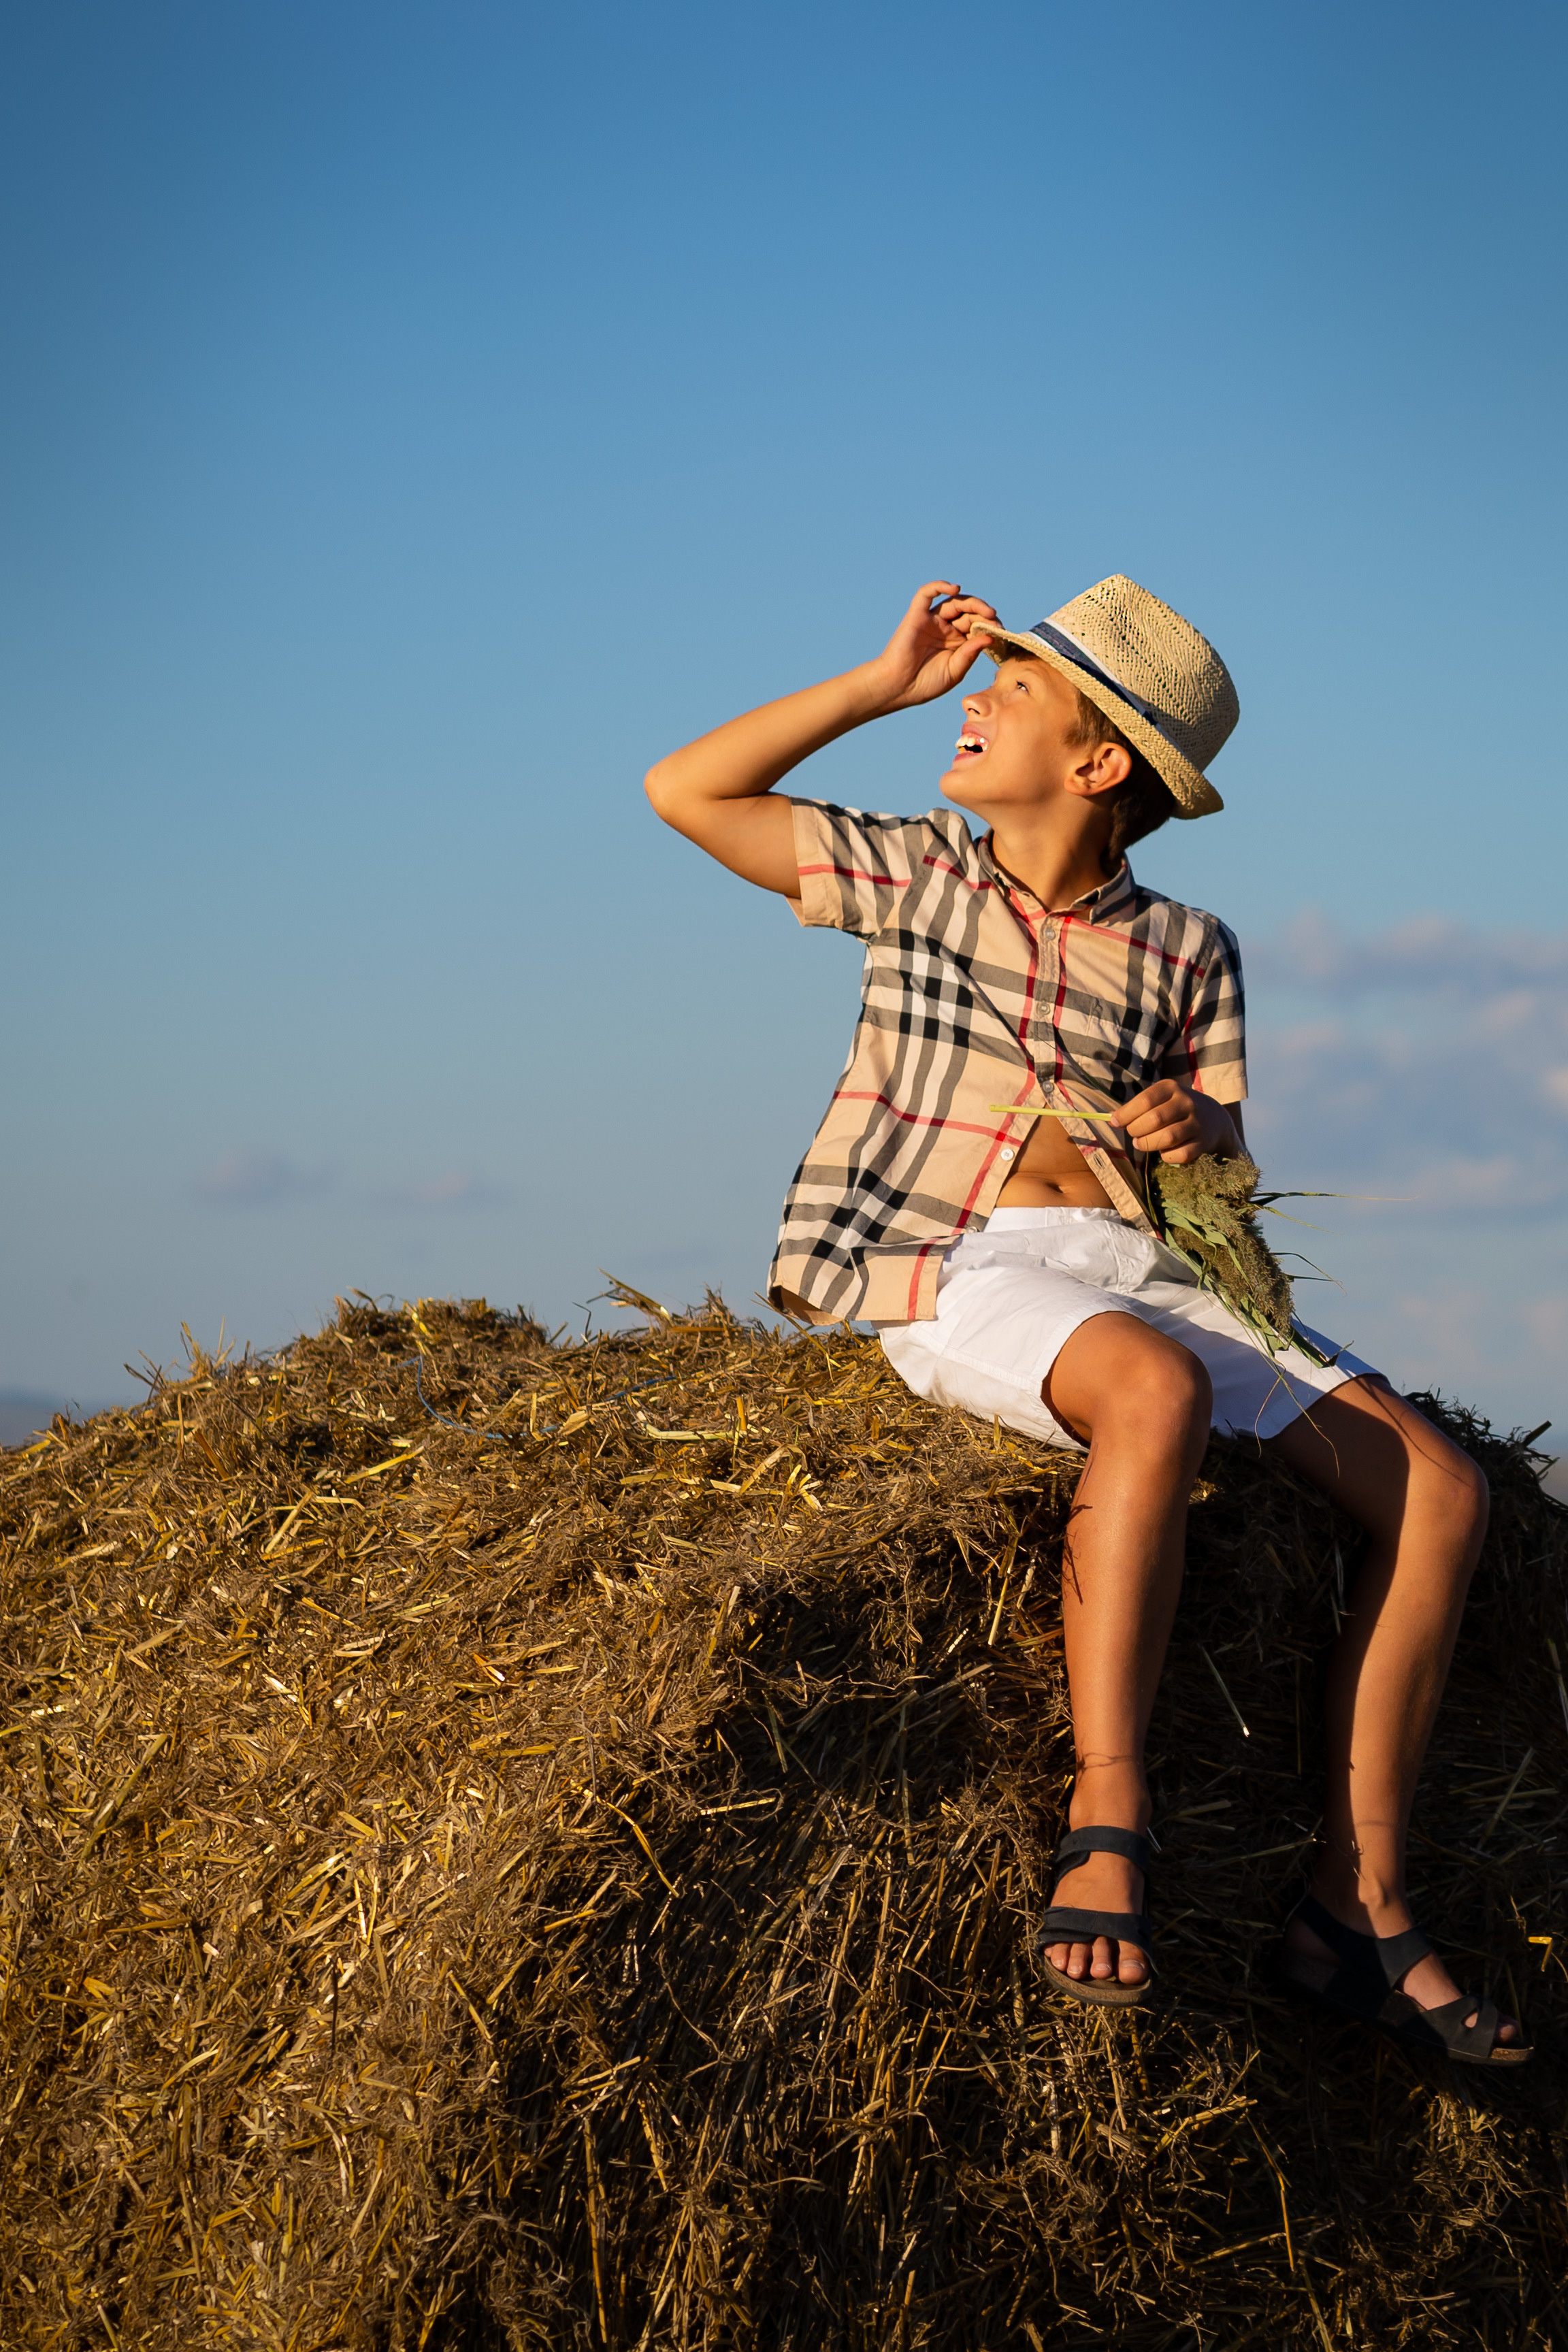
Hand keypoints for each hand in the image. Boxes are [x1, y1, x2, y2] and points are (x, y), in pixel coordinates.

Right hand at [864, 581, 998, 713]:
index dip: (990, 625)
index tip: (1001, 631)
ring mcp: (932, 620)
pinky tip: (955, 588)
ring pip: (955, 602)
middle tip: (995, 621)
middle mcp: (946, 628)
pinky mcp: (917, 615)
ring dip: (973, 603)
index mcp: (957, 642)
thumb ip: (970, 654)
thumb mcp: (955, 671)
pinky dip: (940, 586)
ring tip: (986, 611)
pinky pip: (927, 593)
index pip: (977, 626)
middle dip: (984, 614)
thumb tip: (989, 637)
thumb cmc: (925, 684)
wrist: (898, 688)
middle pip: (969, 612)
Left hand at [1109, 1081, 1240, 1165]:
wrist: (1214, 1118)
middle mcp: (1187, 1102)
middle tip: (1133, 1135)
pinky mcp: (1203, 1142)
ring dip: (1149, 1144)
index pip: (1145, 1100)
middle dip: (1136, 1130)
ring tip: (1142, 1143)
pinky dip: (1167, 1156)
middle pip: (1154, 1119)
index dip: (1126, 1113)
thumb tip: (1111, 1119)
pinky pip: (1181, 1154)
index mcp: (1171, 1088)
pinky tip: (1164, 1152)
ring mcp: (1197, 1123)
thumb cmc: (1175, 1109)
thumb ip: (1137, 1107)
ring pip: (1167, 1137)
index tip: (1115, 1122)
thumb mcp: (1160, 1099)